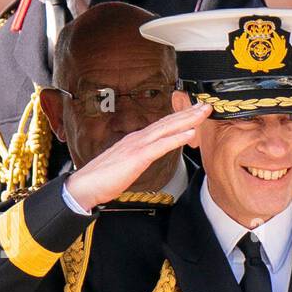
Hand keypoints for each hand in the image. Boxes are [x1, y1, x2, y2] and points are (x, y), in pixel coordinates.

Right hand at [64, 102, 210, 211]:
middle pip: (167, 122)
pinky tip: (190, 132)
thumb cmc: (104, 178)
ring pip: (166, 129)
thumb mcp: (127, 164)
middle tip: (206, 105)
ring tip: (203, 113)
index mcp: (136, 140)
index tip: (195, 111)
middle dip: (188, 113)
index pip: (162, 126)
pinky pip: (161, 146)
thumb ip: (139, 157)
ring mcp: (137, 146)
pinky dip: (177, 138)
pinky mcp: (137, 157)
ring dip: (187, 120)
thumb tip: (148, 157)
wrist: (85, 186)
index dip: (180, 117)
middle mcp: (138, 138)